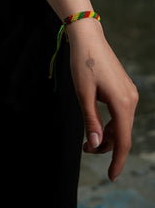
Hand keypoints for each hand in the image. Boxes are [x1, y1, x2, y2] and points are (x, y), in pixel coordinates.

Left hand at [67, 19, 137, 180]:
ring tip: (87, 139)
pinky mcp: (124, 88)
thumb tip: (97, 145)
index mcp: (123, 103)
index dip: (117, 161)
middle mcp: (131, 100)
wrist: (88, 37)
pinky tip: (96, 122)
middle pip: (122, 134)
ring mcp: (129, 93)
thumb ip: (91, 121)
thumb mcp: (83, 95)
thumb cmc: (83, 63)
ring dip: (107, 134)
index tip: (111, 177)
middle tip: (85, 149)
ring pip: (121, 124)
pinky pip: (120, 113)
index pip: (123, 141)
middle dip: (105, 146)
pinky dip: (109, 122)